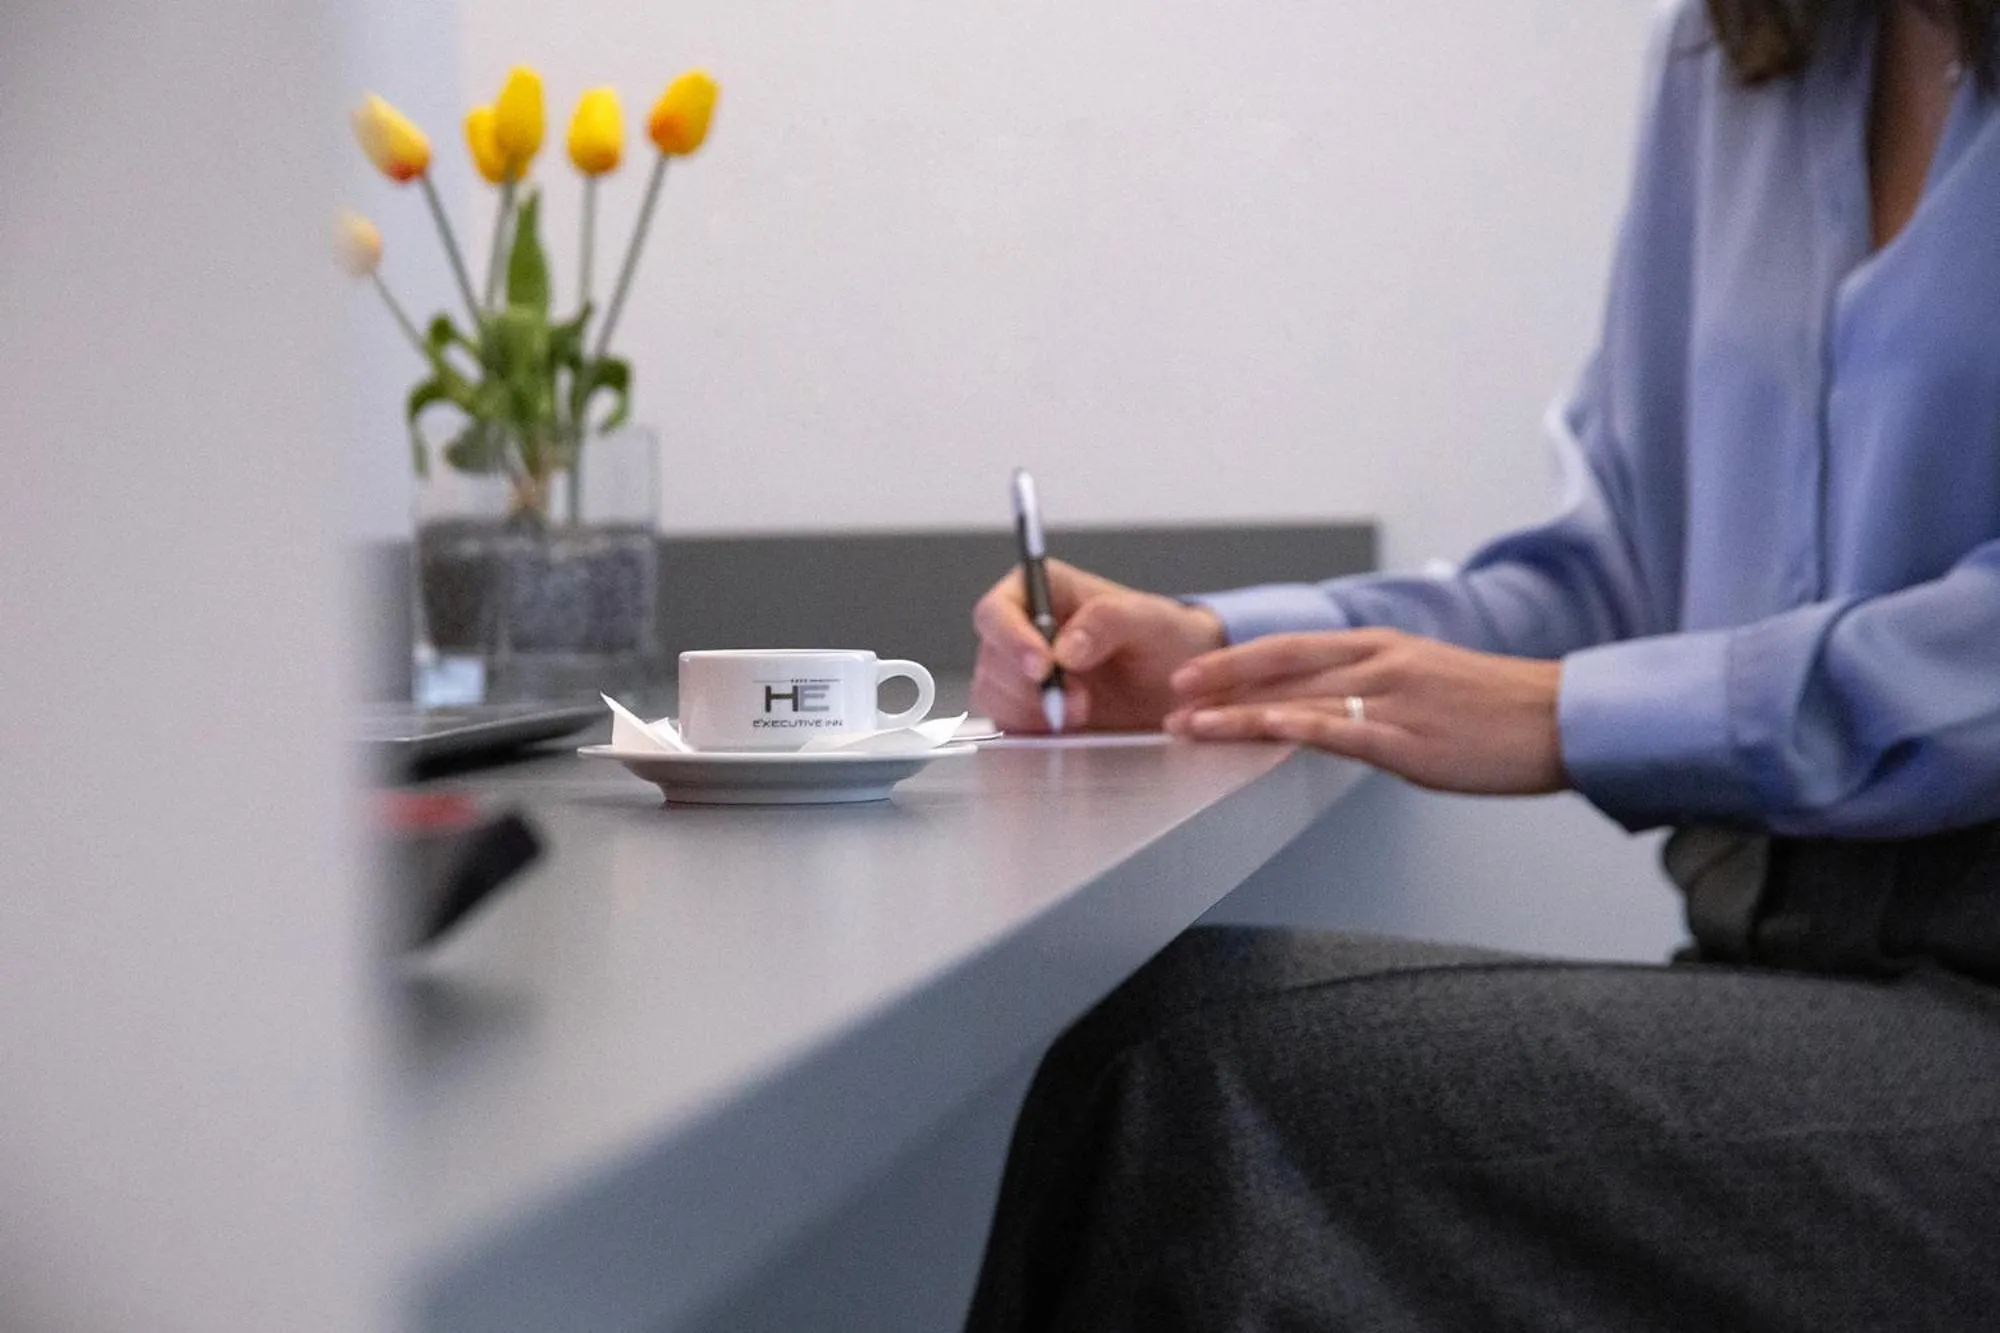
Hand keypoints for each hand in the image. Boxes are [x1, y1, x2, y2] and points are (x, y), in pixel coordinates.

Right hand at [971, 559, 1226, 731]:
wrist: (1176, 688)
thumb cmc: (1164, 639)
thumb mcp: (1149, 620)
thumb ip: (1106, 621)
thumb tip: (1064, 649)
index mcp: (1044, 591)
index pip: (997, 610)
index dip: (1011, 638)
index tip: (1043, 667)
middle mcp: (1023, 628)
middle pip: (991, 657)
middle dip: (1030, 685)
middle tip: (1079, 700)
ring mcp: (1019, 671)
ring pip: (993, 692)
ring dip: (1033, 711)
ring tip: (1083, 712)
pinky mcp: (1025, 707)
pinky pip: (1007, 722)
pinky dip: (1033, 729)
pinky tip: (1070, 726)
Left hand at [1163, 628, 1567, 794]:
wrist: (1561, 722)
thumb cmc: (1495, 711)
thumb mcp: (1423, 686)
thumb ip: (1369, 693)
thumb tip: (1321, 713)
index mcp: (1381, 648)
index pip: (1291, 647)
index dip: (1234, 659)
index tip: (1190, 673)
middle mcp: (1380, 663)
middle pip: (1282, 664)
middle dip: (1218, 680)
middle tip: (1168, 694)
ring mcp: (1394, 700)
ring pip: (1299, 698)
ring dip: (1236, 712)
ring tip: (1188, 725)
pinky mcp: (1412, 740)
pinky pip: (1344, 729)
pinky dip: (1297, 726)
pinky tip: (1261, 727)